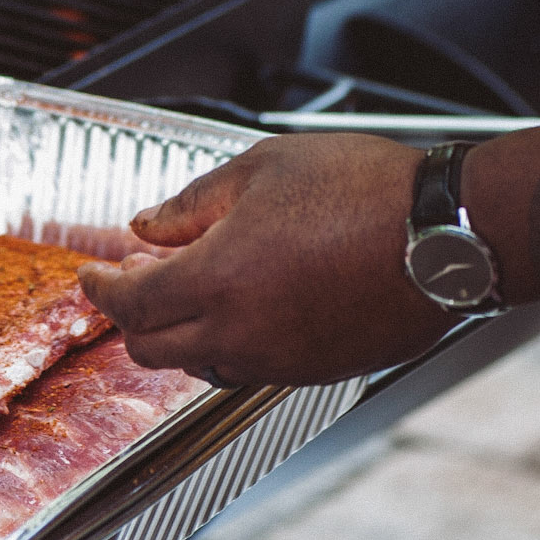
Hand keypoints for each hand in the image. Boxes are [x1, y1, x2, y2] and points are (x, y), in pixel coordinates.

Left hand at [78, 133, 451, 385]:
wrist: (445, 235)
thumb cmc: (363, 191)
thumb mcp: (262, 169)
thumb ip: (192, 203)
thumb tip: (148, 225)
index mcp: (216, 280)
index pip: (130, 302)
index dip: (102, 287)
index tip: (93, 272)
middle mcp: (241, 334)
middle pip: (152, 348)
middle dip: (130, 316)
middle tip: (132, 278)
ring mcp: (280, 361)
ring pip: (199, 363)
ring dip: (178, 332)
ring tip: (188, 286)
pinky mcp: (316, 371)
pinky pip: (248, 367)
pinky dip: (225, 342)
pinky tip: (240, 304)